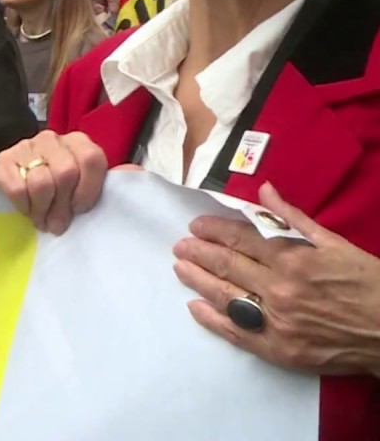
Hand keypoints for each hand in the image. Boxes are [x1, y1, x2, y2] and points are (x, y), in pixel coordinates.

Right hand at [0, 130, 111, 234]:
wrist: (18, 188)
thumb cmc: (60, 193)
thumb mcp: (87, 187)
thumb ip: (111, 182)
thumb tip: (134, 174)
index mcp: (79, 143)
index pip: (91, 159)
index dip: (88, 190)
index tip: (81, 210)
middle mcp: (53, 139)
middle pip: (66, 172)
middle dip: (62, 206)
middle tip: (58, 224)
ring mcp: (26, 147)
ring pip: (41, 182)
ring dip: (42, 210)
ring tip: (42, 220)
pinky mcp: (3, 160)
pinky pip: (17, 188)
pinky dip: (23, 206)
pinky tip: (26, 209)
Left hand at [173, 182, 379, 377]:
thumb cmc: (370, 284)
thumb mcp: (336, 243)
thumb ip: (294, 218)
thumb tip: (264, 190)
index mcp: (293, 258)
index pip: (241, 238)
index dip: (214, 230)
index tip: (196, 226)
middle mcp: (279, 288)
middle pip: (227, 265)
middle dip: (198, 253)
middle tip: (180, 246)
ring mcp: (276, 320)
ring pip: (225, 295)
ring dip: (198, 280)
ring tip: (180, 269)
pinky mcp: (279, 349)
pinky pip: (236, 333)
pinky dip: (212, 320)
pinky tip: (195, 307)